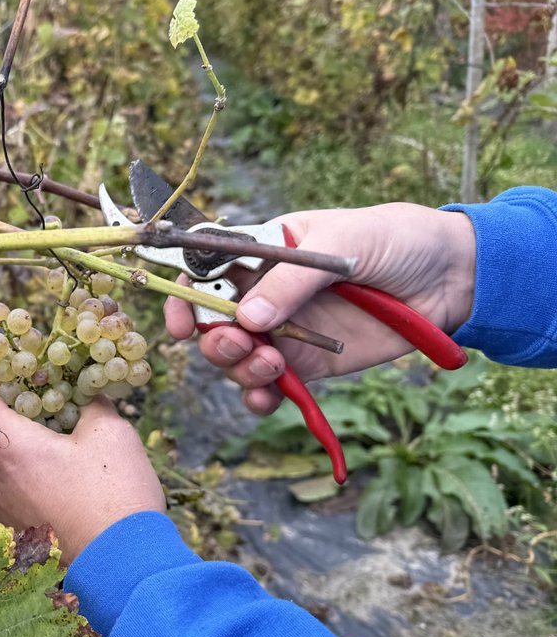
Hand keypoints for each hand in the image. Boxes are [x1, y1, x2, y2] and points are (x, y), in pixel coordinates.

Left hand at [0, 366, 165, 565]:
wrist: (122, 566)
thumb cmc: (116, 495)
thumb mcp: (113, 434)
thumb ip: (93, 403)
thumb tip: (86, 393)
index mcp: (9, 446)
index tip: (12, 372)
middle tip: (27, 401)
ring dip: (1, 442)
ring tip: (42, 437)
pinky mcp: (11, 528)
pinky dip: (12, 471)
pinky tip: (50, 472)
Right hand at [164, 203, 476, 414]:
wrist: (451, 277)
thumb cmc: (396, 239)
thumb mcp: (342, 243)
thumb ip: (292, 281)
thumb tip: (247, 319)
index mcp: (262, 251)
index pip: (205, 271)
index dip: (186, 296)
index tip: (184, 321)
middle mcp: (264, 292)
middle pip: (212, 322)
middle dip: (214, 339)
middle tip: (240, 345)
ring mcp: (283, 330)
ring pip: (235, 358)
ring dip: (240, 368)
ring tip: (273, 365)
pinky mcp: (307, 365)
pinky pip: (268, 387)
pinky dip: (259, 397)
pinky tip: (269, 397)